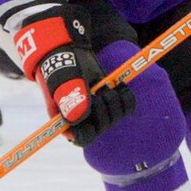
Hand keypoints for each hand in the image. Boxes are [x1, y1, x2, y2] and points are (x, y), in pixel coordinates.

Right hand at [15, 8, 135, 147]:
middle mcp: (85, 122)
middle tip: (93, 89)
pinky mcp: (113, 102)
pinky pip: (129, 106)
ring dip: (113, 97)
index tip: (91, 106)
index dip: (91, 126)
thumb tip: (79, 118)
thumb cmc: (61, 68)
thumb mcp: (63, 82)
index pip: (84, 139)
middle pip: (104, 125)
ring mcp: (100, 113)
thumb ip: (70, 99)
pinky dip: (126, 93)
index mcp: (68, 123)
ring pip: (118, 115)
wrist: (70, 51)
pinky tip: (117, 85)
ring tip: (102, 85)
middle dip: (102, 104)